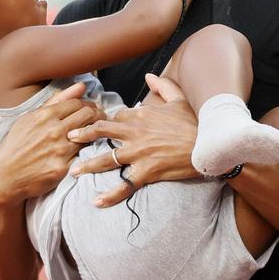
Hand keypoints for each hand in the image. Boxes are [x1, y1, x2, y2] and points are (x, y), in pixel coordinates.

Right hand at [0, 81, 105, 205]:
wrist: (5, 175)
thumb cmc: (18, 144)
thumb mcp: (31, 118)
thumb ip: (57, 100)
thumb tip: (81, 85)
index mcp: (45, 116)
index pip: (77, 104)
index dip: (89, 105)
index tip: (93, 110)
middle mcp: (53, 131)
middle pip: (88, 116)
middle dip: (99, 116)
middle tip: (101, 120)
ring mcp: (58, 150)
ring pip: (89, 136)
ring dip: (96, 134)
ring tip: (97, 135)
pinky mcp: (62, 169)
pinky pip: (83, 156)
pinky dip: (89, 152)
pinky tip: (90, 152)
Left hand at [66, 74, 198, 206]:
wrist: (211, 146)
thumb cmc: (195, 124)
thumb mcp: (180, 100)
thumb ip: (163, 86)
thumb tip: (148, 76)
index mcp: (142, 114)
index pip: (115, 117)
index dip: (103, 122)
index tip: (92, 126)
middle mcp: (136, 132)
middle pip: (102, 132)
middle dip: (82, 135)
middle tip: (67, 138)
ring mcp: (140, 153)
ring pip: (107, 159)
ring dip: (88, 165)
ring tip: (72, 171)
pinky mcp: (147, 171)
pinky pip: (124, 185)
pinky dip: (110, 195)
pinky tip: (96, 202)